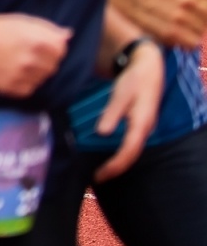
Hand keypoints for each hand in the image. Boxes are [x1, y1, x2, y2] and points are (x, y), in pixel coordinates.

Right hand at [0, 14, 70, 97]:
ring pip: (41, 79)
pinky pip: (28, 89)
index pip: (61, 50)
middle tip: (23, 54)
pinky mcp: (13, 88)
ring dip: (33, 73)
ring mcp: (23, 76)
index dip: (51, 47)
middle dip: (43, 60)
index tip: (38, 45)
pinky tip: (9, 72)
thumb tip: (68, 35)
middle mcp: (34, 60)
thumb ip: (46, 28)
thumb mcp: (19, 21)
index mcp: (39, 41)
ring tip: (14, 63)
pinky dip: (23, 83)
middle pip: (53, 66)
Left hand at [94, 40, 163, 181]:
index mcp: (141, 123)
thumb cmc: (133, 79)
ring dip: (117, 162)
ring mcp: (143, 127)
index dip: (115, 165)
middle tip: (96, 178)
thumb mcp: (120, 93)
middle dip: (115, 169)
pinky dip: (119, 152)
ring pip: (131, 150)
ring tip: (100, 172)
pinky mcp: (138, 124)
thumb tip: (102, 133)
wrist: (148, 67)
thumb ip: (112, 113)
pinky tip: (107, 154)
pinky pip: (130, 143)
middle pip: (131, 155)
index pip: (129, 151)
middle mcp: (144, 129)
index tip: (100, 175)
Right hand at [110, 0, 206, 46]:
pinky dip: (190, 41)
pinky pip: (193, 43)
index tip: (199, 6)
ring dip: (198, 30)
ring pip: (204, 32)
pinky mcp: (170, 32)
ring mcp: (178, 17)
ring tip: (187, 23)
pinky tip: (182, 32)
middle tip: (193, 15)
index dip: (206, 6)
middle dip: (204, 19)